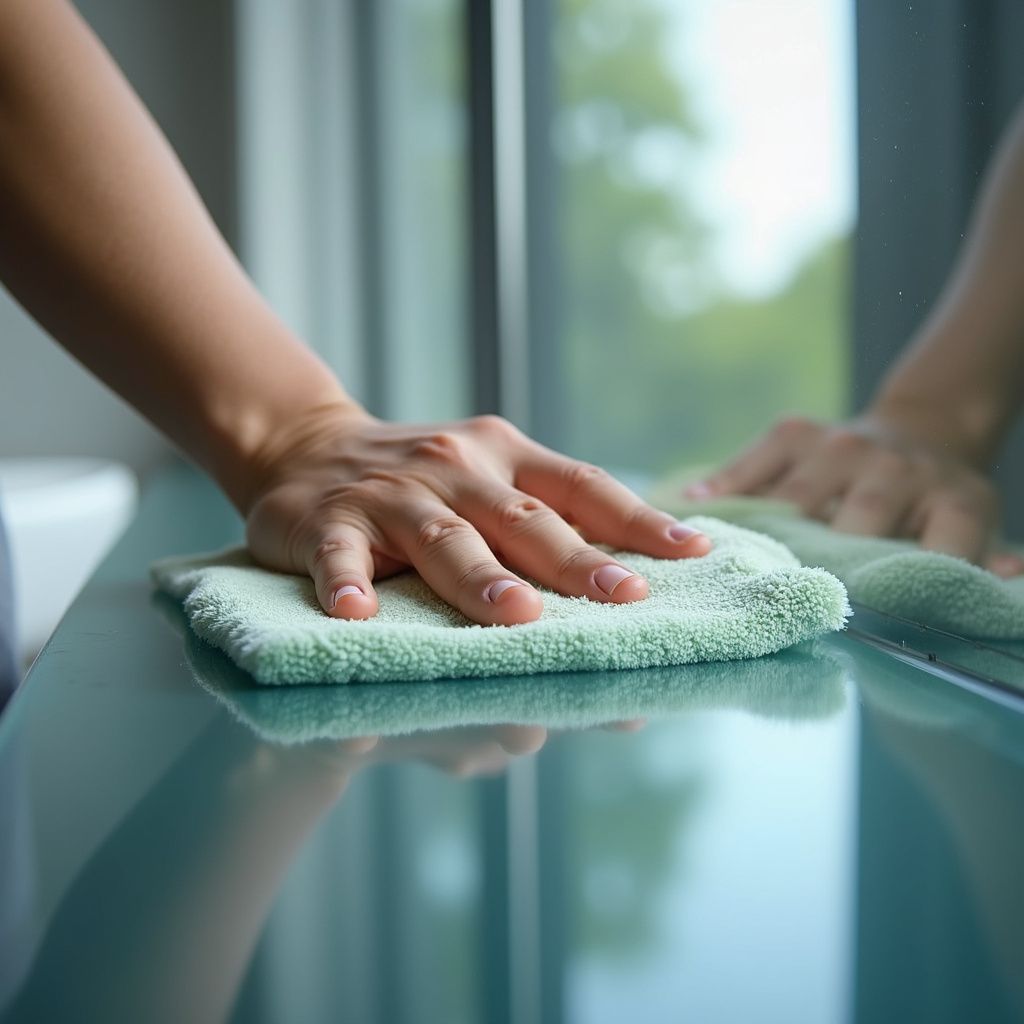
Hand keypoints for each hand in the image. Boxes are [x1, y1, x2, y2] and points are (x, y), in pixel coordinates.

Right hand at [244, 404, 711, 624]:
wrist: (307, 446)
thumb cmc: (421, 481)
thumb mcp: (487, 482)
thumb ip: (547, 526)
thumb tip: (629, 594)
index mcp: (506, 455)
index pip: (582, 486)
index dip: (637, 519)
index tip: (692, 551)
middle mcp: (456, 467)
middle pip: (522, 518)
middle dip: (574, 561)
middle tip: (624, 597)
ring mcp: (390, 493)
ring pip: (442, 536)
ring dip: (479, 577)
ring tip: (517, 614)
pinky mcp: (324, 520)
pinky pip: (337, 553)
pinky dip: (345, 580)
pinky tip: (354, 612)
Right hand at [688, 414, 1023, 573]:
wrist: (918, 433)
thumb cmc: (936, 502)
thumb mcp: (973, 530)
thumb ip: (978, 563)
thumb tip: (1003, 586)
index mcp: (952, 499)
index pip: (934, 549)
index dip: (903, 588)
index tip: (866, 621)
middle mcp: (894, 468)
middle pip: (853, 525)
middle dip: (824, 564)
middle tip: (785, 598)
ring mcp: (840, 444)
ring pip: (796, 499)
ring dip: (764, 534)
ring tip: (722, 562)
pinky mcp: (796, 431)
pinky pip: (754, 461)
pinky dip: (725, 485)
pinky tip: (694, 503)